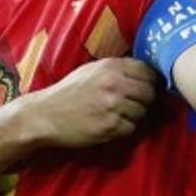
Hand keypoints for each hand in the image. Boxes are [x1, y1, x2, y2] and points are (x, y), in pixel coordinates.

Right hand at [20, 57, 156, 148]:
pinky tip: (110, 125)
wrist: (45, 115)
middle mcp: (114, 83)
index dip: (150, 81)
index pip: (147, 71)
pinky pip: (131, 128)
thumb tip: (143, 73)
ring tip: (117, 115)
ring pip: (143, 112)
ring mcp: (113, 105)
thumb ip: (116, 69)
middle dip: (144, 100)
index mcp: (110, 66)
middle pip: (149, 93)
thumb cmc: (68, 92)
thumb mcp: (91, 71)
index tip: (145, 87)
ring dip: (134, 116)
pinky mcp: (110, 126)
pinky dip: (124, 129)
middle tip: (132, 104)